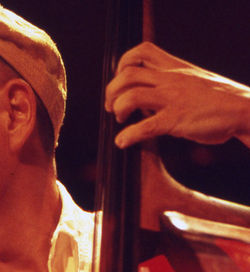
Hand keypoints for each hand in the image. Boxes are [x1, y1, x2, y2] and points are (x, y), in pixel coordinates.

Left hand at [105, 42, 249, 147]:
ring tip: (118, 120)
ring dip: (117, 108)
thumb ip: (172, 84)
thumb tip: (149, 97)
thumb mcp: (193, 82)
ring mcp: (173, 99)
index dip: (123, 64)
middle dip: (112, 90)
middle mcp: (171, 79)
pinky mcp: (177, 120)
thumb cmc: (219, 100)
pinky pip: (145, 126)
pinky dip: (128, 135)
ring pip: (131, 95)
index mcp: (175, 68)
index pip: (142, 52)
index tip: (121, 81)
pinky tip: (122, 142)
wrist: (243, 109)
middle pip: (128, 73)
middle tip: (112, 106)